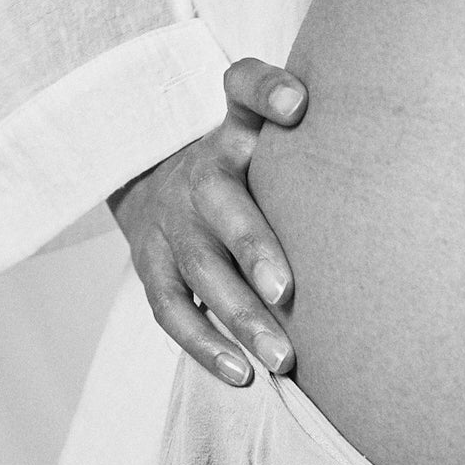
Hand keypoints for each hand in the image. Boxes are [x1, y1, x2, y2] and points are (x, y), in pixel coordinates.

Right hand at [110, 58, 306, 385]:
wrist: (155, 178)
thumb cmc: (244, 163)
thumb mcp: (263, 124)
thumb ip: (293, 112)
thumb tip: (312, 103)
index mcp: (233, 132)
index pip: (242, 88)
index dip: (266, 92)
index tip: (296, 105)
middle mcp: (200, 177)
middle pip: (223, 205)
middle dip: (253, 247)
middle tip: (286, 290)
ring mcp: (172, 225)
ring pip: (202, 272)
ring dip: (240, 316)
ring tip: (283, 358)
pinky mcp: (152, 268)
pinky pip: (173, 311)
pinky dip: (205, 345)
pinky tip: (243, 375)